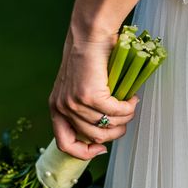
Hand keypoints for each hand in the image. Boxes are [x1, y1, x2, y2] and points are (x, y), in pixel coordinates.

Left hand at [48, 29, 139, 160]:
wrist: (90, 35)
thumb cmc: (88, 58)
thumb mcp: (77, 88)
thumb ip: (83, 109)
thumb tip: (102, 131)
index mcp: (56, 108)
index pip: (64, 144)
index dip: (84, 152)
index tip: (101, 148)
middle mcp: (62, 107)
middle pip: (93, 137)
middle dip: (114, 133)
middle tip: (124, 120)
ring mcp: (75, 103)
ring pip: (107, 126)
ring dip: (124, 119)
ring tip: (130, 106)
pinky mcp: (90, 96)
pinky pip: (115, 112)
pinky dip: (127, 108)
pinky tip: (131, 98)